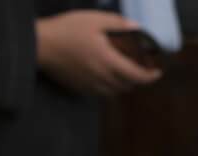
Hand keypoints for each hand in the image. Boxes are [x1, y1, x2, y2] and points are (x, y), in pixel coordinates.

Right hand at [35, 11, 162, 96]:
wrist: (40, 45)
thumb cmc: (67, 29)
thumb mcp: (93, 20)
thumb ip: (117, 23)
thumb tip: (137, 27)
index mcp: (109, 61)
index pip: (137, 75)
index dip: (150, 76)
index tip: (157, 72)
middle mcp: (103, 77)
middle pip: (128, 86)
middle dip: (138, 79)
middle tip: (141, 70)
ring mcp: (91, 86)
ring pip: (115, 91)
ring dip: (124, 84)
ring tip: (124, 73)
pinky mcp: (81, 89)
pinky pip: (101, 93)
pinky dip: (110, 87)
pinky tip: (106, 76)